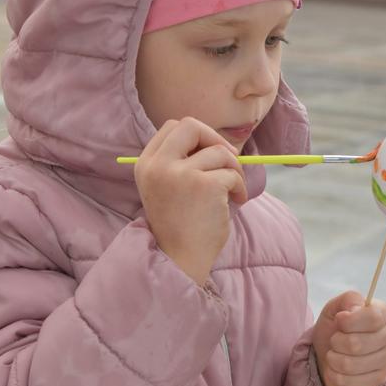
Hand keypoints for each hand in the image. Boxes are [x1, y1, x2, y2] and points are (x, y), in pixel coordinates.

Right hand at [135, 117, 247, 285]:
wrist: (179, 261)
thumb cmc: (179, 227)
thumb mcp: (167, 188)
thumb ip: (180, 163)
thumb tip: (217, 141)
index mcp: (146, 164)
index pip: (172, 127)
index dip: (196, 135)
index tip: (209, 152)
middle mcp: (159, 165)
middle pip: (191, 125)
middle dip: (216, 139)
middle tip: (229, 159)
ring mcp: (180, 174)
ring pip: (219, 152)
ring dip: (233, 169)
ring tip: (233, 191)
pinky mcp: (204, 185)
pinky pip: (232, 174)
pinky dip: (240, 187)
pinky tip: (236, 202)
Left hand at [312, 291, 385, 385]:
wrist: (332, 353)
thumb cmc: (336, 327)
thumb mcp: (336, 307)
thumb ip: (348, 300)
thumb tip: (354, 309)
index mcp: (384, 314)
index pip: (373, 317)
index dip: (349, 321)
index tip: (339, 320)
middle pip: (356, 344)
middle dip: (336, 342)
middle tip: (334, 340)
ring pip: (350, 365)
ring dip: (333, 359)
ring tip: (334, 354)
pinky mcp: (379, 381)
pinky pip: (350, 383)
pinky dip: (335, 376)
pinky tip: (337, 370)